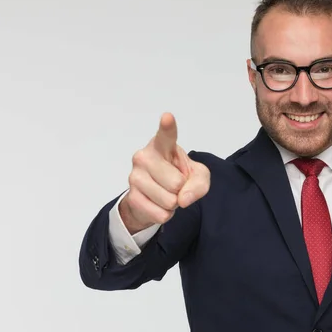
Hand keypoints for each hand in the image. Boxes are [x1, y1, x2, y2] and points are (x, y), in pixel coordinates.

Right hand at [119, 112, 209, 233]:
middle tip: (174, 184)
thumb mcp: (198, 176)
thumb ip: (200, 182)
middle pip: (176, 183)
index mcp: (162, 146)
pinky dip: (166, 214)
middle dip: (181, 189)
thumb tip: (184, 198)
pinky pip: (161, 214)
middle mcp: (144, 157)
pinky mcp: (132, 197)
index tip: (167, 117)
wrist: (154, 196)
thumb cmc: (177, 176)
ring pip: (169, 200)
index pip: (166, 135)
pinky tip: (158, 204)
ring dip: (173, 203)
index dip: (167, 127)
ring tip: (166, 193)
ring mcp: (135, 177)